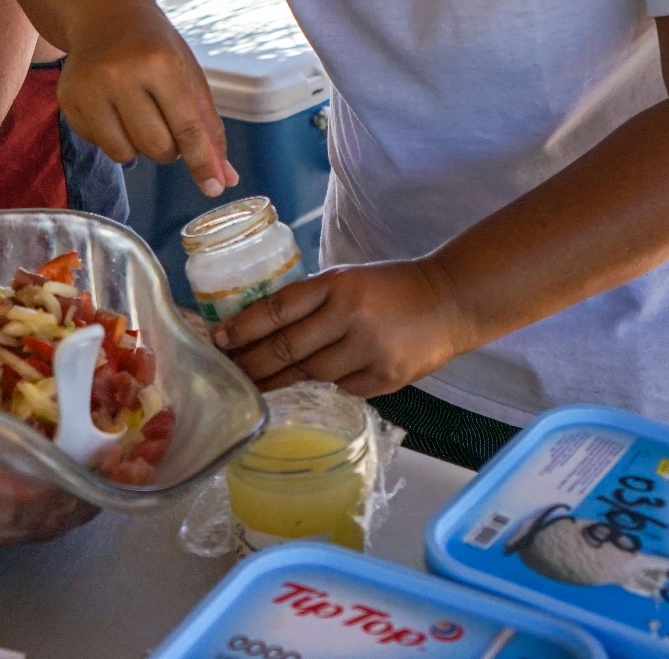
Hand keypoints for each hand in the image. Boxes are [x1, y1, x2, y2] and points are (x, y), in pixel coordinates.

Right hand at [56, 0, 238, 195]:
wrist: (104, 15)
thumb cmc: (155, 48)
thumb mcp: (189, 76)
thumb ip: (207, 128)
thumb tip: (223, 180)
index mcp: (159, 62)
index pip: (186, 126)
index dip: (201, 161)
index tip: (213, 188)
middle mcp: (120, 73)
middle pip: (156, 148)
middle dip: (169, 148)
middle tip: (166, 121)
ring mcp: (88, 87)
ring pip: (125, 155)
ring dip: (139, 146)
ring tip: (139, 114)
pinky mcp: (67, 99)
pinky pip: (99, 146)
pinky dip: (113, 137)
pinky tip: (113, 108)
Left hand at [213, 259, 472, 397]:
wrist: (450, 301)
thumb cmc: (392, 288)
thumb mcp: (349, 279)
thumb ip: (313, 301)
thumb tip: (262, 327)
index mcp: (338, 285)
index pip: (278, 308)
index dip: (244, 328)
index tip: (219, 340)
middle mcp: (350, 316)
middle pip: (286, 348)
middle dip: (251, 364)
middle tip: (227, 374)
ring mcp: (368, 350)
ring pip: (309, 374)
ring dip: (279, 382)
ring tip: (256, 387)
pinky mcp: (384, 378)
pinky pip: (340, 388)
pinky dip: (324, 387)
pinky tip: (310, 387)